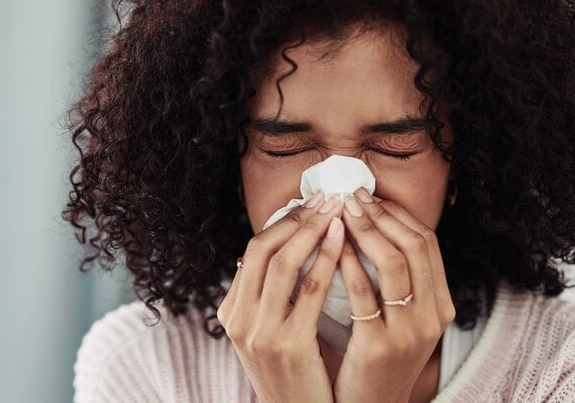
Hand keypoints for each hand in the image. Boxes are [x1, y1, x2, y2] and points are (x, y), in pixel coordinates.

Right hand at [217, 192, 345, 402]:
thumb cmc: (291, 376)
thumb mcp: (267, 335)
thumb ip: (269, 298)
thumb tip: (289, 249)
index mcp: (231, 314)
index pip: (252, 251)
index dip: (283, 222)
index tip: (310, 204)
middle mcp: (238, 320)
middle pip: (262, 249)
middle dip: (297, 219)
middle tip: (326, 198)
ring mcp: (260, 333)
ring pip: (283, 263)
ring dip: (312, 230)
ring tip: (336, 210)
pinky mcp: (288, 345)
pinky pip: (309, 291)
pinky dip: (326, 260)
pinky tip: (342, 241)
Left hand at [333, 189, 455, 402]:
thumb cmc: (378, 359)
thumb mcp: (402, 320)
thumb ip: (396, 282)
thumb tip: (369, 226)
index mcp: (441, 306)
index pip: (427, 242)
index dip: (397, 214)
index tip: (369, 196)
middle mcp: (433, 317)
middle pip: (415, 246)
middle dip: (381, 215)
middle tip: (351, 197)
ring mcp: (409, 334)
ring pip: (393, 264)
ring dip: (365, 231)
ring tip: (339, 213)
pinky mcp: (379, 348)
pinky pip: (363, 295)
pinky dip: (347, 264)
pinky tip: (331, 249)